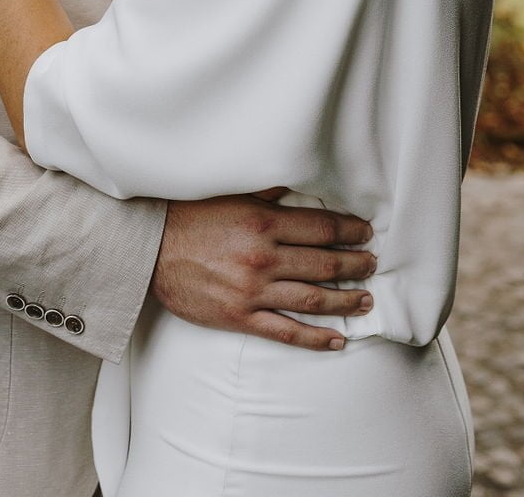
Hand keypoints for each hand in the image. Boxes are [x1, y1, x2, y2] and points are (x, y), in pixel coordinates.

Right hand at [151, 191, 375, 350]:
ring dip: (344, 301)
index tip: (365, 233)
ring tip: (365, 300)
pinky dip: (315, 338)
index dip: (349, 231)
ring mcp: (253, 291)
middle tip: (372, 264)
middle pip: (324, 264)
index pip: (321, 228)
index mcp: (263, 223)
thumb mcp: (229, 195)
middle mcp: (263, 258)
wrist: (151, 249)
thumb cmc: (189, 218)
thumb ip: (266, 193)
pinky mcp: (240, 317)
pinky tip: (336, 339)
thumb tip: (297, 184)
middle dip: (354, 264)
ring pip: (312, 299)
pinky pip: (286, 332)